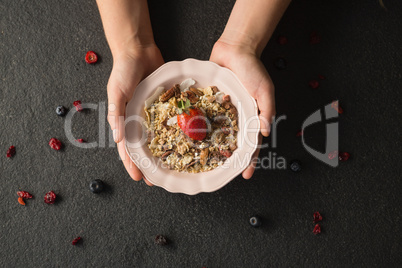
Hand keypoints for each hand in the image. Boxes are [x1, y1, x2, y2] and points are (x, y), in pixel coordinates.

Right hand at [107, 45, 163, 184]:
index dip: (132, 163)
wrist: (138, 50)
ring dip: (161, 153)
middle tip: (156, 180)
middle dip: (148, 164)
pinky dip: (172, 133)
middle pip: (142, 147)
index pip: (126, 147)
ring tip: (169, 167)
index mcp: (123, 120)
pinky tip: (180, 142)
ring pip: (156, 138)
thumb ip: (116, 113)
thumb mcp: (116, 92)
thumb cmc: (123, 71)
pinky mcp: (162, 105)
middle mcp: (137, 120)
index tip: (139, 178)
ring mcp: (151, 114)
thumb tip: (117, 138)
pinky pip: (168, 121)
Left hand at [210, 40, 275, 178]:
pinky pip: (205, 118)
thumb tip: (264, 131)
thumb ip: (266, 109)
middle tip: (222, 174)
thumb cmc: (252, 68)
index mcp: (252, 117)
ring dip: (212, 148)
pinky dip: (200, 128)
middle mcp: (236, 118)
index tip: (246, 174)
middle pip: (233, 144)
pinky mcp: (210, 103)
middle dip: (229, 160)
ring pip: (217, 134)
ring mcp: (222, 112)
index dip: (250, 160)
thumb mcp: (264, 89)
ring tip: (204, 162)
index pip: (252, 144)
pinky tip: (192, 139)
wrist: (235, 49)